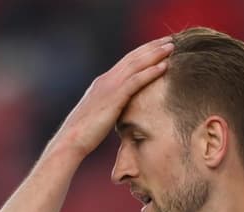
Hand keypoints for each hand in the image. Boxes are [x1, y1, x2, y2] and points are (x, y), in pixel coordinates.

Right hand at [48, 37, 174, 157]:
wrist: (72, 140)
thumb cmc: (86, 134)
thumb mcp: (102, 115)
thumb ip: (113, 107)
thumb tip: (122, 111)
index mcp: (104, 83)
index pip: (127, 62)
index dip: (143, 52)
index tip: (159, 46)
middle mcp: (106, 80)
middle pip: (133, 57)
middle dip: (152, 47)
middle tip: (170, 38)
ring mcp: (109, 86)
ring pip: (136, 64)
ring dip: (155, 54)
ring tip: (172, 46)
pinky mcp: (114, 97)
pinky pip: (136, 81)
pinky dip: (151, 71)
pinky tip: (164, 66)